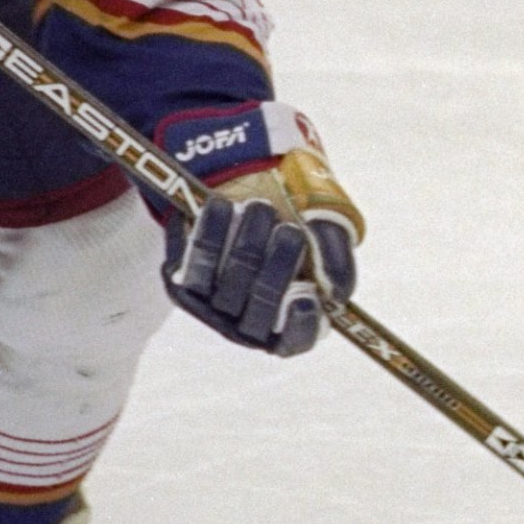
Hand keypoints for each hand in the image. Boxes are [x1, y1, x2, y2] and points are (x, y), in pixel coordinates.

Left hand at [158, 102, 363, 354]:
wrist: (252, 185)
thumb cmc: (299, 218)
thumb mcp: (328, 232)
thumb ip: (338, 263)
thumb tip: (336, 296)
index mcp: (293, 319)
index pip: (296, 338)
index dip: (301, 324)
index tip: (307, 297)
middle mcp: (252, 322)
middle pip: (261, 309)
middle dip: (279, 265)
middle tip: (289, 231)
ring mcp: (215, 307)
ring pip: (229, 285)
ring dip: (249, 240)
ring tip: (260, 207)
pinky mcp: (185, 282)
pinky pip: (196, 263)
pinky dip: (212, 232)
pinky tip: (223, 206)